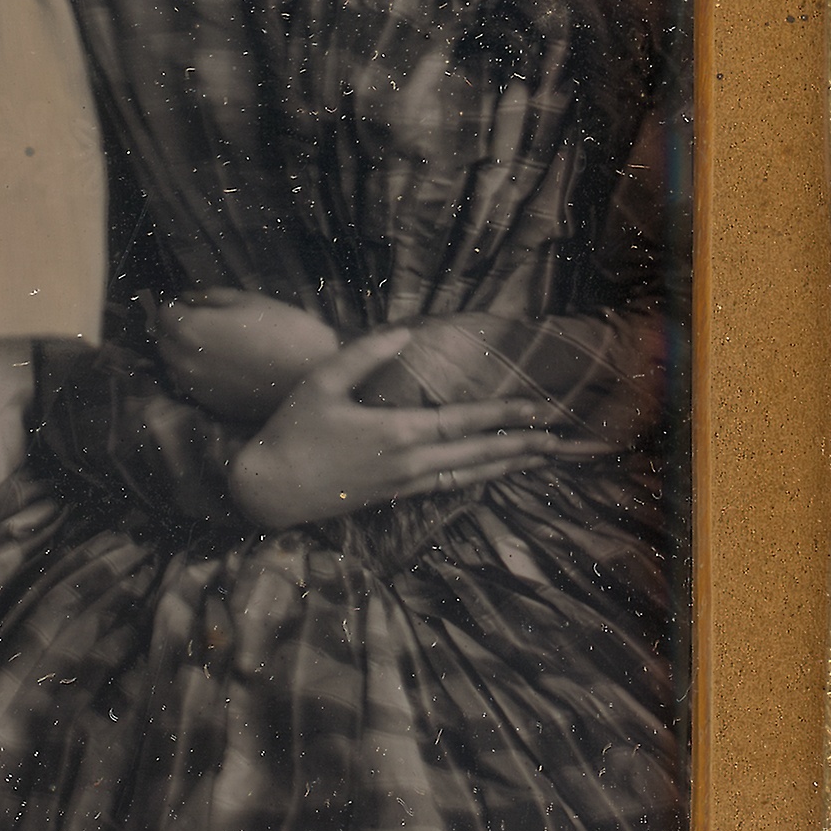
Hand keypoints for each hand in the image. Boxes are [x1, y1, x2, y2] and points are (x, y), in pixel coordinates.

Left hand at [154, 288, 339, 425]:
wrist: (314, 375)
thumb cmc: (285, 330)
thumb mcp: (249, 300)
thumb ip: (211, 297)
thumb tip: (188, 297)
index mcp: (191, 330)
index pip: (164, 313)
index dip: (178, 305)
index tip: (193, 304)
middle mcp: (186, 362)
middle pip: (163, 342)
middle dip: (175, 329)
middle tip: (201, 323)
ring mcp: (198, 388)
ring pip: (175, 366)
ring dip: (183, 354)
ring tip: (212, 346)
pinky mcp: (213, 406)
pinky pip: (192, 387)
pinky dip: (198, 375)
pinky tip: (222, 368)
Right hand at [225, 325, 616, 533]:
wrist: (270, 489)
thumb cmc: (291, 430)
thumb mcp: (322, 383)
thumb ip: (364, 356)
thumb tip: (406, 333)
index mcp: (396, 431)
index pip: (464, 423)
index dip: (504, 415)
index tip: (538, 408)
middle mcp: (410, 462)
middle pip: (479, 454)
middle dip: (521, 445)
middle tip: (560, 439)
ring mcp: (404, 483)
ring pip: (469, 475)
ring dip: (508, 466)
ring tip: (539, 458)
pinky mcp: (395, 496)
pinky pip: (449, 487)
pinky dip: (478, 479)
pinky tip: (491, 475)